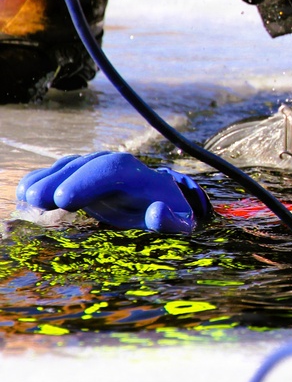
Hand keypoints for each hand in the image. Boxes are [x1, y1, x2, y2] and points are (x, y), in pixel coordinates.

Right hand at [16, 152, 209, 233]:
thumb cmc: (167, 210)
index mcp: (136, 173)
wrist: (157, 194)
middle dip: (60, 180)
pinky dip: (40, 178)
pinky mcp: (77, 173)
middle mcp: (111, 163)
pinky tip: (24, 192)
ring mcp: (92, 166)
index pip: (111, 171)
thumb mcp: (178, 219)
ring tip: (27, 197)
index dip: (87, 182)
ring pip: (68, 167)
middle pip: (84, 166)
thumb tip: (157, 212)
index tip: (65, 199)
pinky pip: (57, 171)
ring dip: (46, 179)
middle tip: (37, 200)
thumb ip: (171, 219)